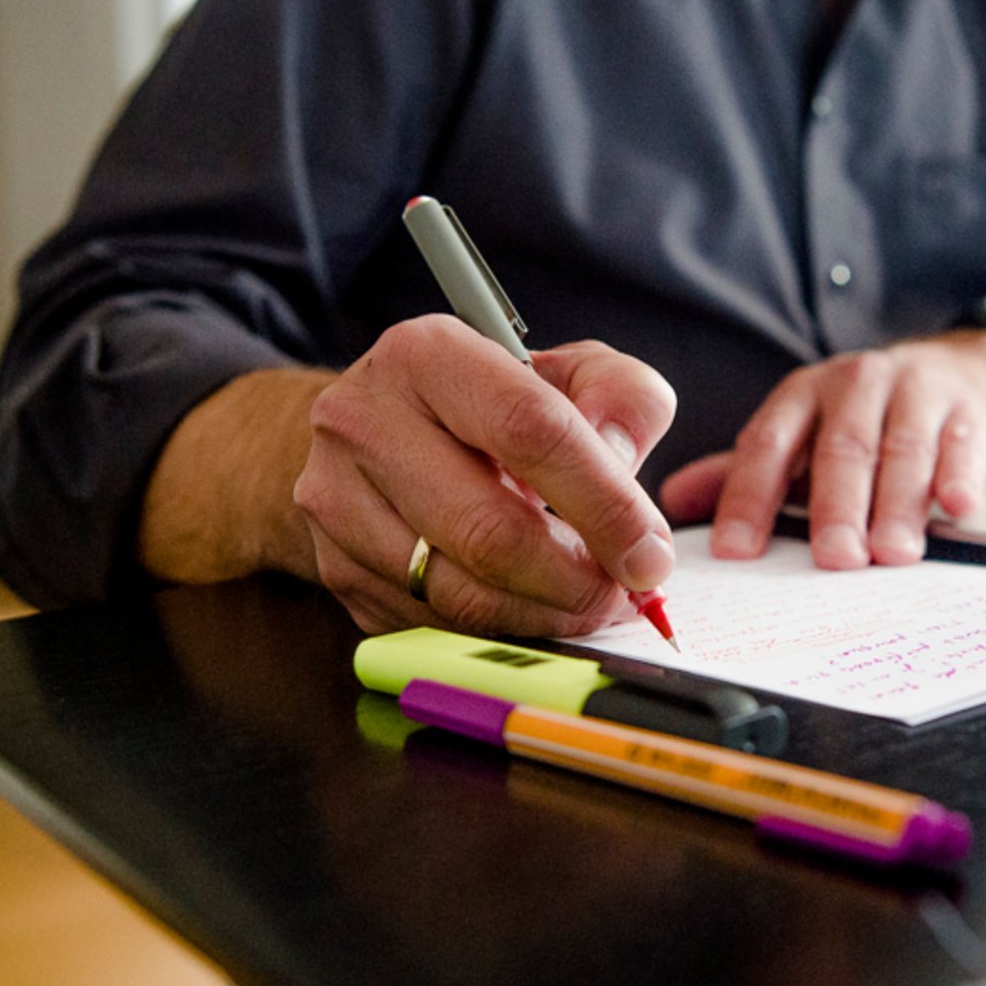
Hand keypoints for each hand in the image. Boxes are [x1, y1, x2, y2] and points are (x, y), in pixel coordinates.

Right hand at [293, 315, 677, 635]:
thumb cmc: (490, 405)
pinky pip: (432, 624)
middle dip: (576, 580)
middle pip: (488, 529)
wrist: (375, 432)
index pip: (530, 431)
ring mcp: (337, 501)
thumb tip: (624, 464)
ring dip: (543, 614)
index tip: (651, 555)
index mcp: (426, 355)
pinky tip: (532, 609)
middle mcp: (363, 422)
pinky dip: (498, 630)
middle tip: (626, 596)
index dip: (604, 503)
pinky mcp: (334, 568)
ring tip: (589, 604)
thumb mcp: (568, 374)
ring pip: (459, 592)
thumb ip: (623, 400)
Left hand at [660, 330, 985, 568]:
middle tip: (833, 559)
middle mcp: (855, 386)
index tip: (735, 551)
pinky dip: (960, 477)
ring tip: (892, 553)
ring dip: (897, 505)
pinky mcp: (968, 412)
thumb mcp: (802, 434)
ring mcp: (915, 395)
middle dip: (834, 508)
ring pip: (902, 451)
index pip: (766, 444)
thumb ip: (746, 471)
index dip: (747, 497)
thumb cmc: (868, 416)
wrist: (962, 372)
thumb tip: (673, 503)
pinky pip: (963, 447)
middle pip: (841, 449)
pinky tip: (957, 507)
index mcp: (803, 394)